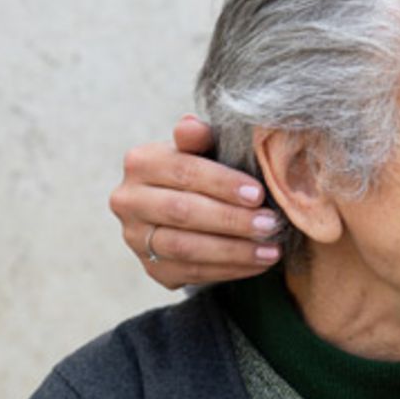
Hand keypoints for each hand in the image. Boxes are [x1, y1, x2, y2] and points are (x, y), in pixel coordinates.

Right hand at [109, 115, 280, 288]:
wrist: (186, 210)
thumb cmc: (202, 172)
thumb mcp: (203, 149)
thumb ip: (199, 138)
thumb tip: (191, 125)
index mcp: (141, 162)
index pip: (183, 171)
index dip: (222, 183)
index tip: (258, 194)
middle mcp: (128, 200)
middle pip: (182, 212)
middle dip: (231, 220)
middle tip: (270, 224)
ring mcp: (136, 238)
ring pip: (186, 248)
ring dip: (234, 251)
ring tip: (271, 249)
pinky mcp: (152, 267)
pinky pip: (192, 273)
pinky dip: (230, 270)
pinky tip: (258, 264)